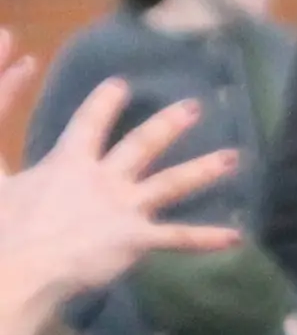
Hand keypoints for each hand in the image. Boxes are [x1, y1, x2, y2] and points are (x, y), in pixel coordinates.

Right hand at [0, 67, 238, 303]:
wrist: (15, 264)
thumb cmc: (2, 220)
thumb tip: (12, 70)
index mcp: (68, 162)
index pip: (89, 123)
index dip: (104, 103)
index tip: (120, 85)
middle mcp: (103, 180)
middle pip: (142, 144)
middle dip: (168, 123)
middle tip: (194, 106)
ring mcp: (123, 209)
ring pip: (172, 183)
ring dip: (204, 169)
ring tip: (233, 158)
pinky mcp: (135, 239)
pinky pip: (177, 238)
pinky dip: (207, 238)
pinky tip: (236, 237)